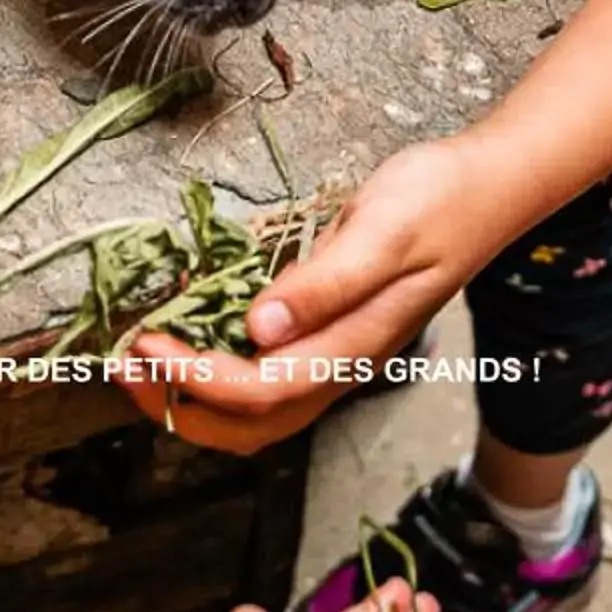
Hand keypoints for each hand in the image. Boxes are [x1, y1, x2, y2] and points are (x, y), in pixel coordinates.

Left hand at [116, 139, 510, 453]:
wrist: (487, 189)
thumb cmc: (438, 202)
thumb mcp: (379, 232)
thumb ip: (323, 283)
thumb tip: (259, 328)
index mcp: (352, 345)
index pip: (260, 390)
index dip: (195, 378)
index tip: (145, 344)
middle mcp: (342, 362)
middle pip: (252, 422)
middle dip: (180, 405)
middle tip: (124, 365)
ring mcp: (337, 352)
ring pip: (256, 409)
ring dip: (193, 395)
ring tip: (142, 359)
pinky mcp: (330, 332)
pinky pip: (266, 374)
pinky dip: (216, 367)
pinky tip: (190, 327)